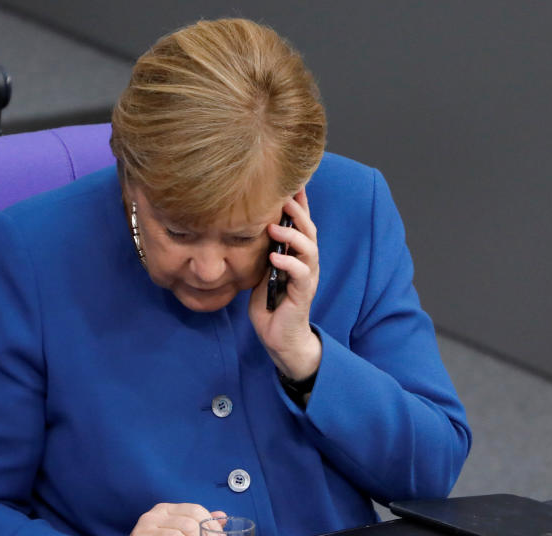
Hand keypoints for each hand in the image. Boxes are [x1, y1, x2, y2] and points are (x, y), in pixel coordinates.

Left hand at [249, 187, 321, 380]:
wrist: (280, 338)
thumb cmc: (270, 304)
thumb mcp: (262, 271)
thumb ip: (261, 250)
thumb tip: (242, 227)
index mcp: (296, 255)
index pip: (300, 223)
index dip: (298, 202)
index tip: (291, 180)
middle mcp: (306, 262)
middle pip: (309, 229)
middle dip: (298, 211)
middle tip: (284, 196)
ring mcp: (307, 277)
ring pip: (309, 248)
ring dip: (292, 235)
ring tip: (274, 227)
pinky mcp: (303, 294)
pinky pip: (301, 274)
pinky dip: (289, 263)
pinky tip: (274, 257)